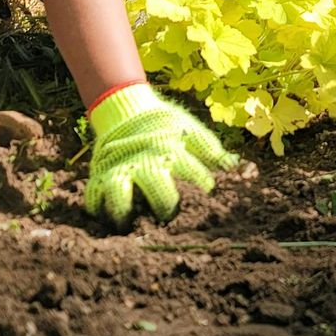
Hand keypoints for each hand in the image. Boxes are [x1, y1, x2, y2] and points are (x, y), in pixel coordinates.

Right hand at [85, 83, 238, 224]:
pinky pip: (94, 196)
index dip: (203, 183)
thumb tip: (242, 169)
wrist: (128, 109)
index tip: (211, 192)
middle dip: (165, 206)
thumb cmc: (166, 126)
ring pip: (119, 194)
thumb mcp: (191, 132)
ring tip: (131, 226)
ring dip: (125, 212)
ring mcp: (120, 167)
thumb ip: (213, 151)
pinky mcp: (100, 173)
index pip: (191, 169)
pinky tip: (108, 221)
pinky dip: (99, 210)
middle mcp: (145, 159)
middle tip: (170, 218)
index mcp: (171, 149)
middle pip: (156, 186)